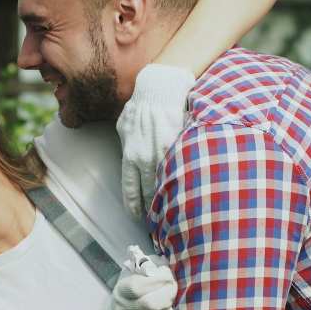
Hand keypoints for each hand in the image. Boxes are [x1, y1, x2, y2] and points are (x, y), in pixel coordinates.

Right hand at [93, 246, 176, 309]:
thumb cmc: (129, 301)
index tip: (167, 274)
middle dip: (168, 294)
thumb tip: (164, 262)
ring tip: (163, 306)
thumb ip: (146, 270)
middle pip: (151, 303)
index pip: (137, 286)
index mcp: (120, 292)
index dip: (157, 279)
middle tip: (173, 290)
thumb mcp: (130, 282)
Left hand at [116, 63, 193, 218]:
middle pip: (149, 192)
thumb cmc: (141, 105)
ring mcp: (164, 154)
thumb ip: (125, 144)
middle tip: (156, 220)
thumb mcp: (123, 126)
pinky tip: (187, 189)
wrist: (160, 89)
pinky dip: (183, 180)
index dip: (134, 206)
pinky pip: (181, 169)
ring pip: (167, 184)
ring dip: (169, 198)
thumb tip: (128, 155)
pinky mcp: (180, 147)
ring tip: (173, 210)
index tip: (137, 216)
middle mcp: (146, 159)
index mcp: (130, 155)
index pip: (130, 189)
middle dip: (152, 207)